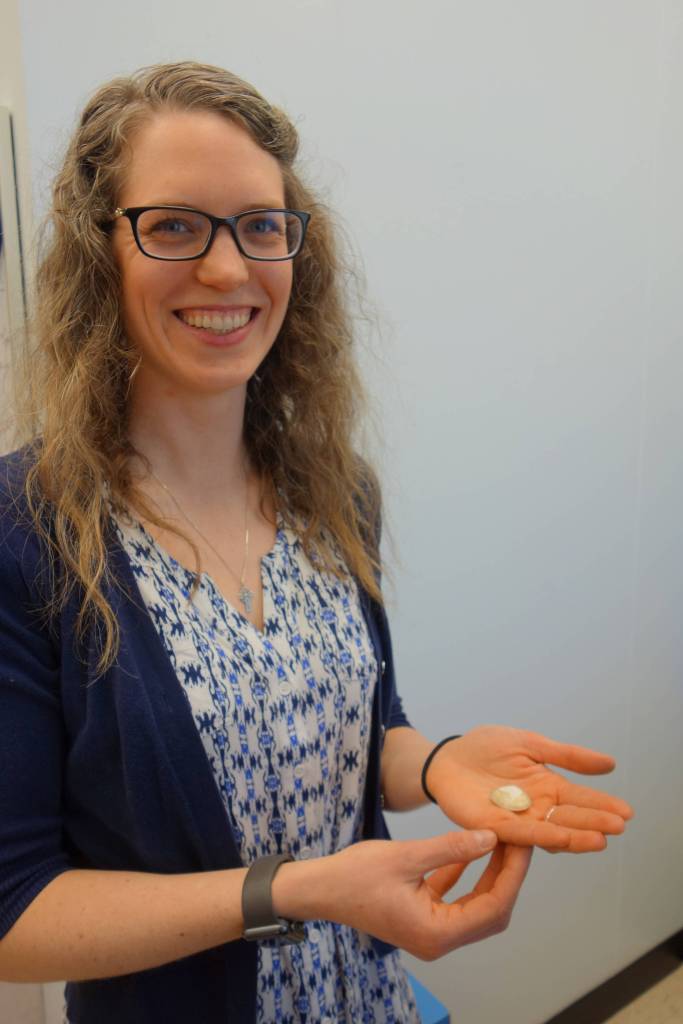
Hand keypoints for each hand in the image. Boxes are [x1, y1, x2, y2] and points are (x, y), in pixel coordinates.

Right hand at [322, 830, 531, 959]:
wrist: (319, 889)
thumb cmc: (355, 875)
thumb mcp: (407, 856)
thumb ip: (450, 848)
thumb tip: (490, 837)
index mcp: (436, 934)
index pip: (493, 908)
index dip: (512, 875)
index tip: (522, 845)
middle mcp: (438, 940)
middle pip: (490, 911)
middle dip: (506, 875)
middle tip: (517, 840)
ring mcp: (430, 931)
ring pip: (475, 905)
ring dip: (488, 874)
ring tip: (500, 841)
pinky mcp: (422, 918)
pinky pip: (455, 900)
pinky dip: (465, 876)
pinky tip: (470, 849)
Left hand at [426, 726, 633, 852]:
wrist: (447, 757)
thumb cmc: (486, 748)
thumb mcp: (531, 744)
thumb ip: (567, 756)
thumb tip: (610, 764)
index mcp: (546, 786)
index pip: (579, 798)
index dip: (602, 804)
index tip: (627, 812)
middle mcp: (536, 808)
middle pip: (570, 818)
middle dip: (595, 822)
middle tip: (619, 827)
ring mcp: (517, 819)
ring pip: (551, 832)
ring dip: (575, 837)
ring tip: (600, 840)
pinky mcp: (494, 827)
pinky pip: (521, 834)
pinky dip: (542, 837)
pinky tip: (561, 840)